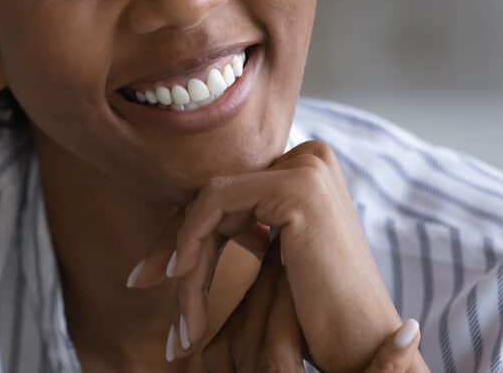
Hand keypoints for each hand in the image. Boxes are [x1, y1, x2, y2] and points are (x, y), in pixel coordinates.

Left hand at [129, 140, 406, 372]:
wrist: (364, 346)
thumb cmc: (318, 311)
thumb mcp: (272, 257)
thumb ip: (240, 224)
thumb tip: (177, 218)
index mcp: (306, 166)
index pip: (225, 190)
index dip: (182, 229)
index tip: (147, 272)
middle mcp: (310, 156)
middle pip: (213, 192)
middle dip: (170, 240)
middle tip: (138, 280)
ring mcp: (307, 166)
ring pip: (209, 201)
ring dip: (182, 258)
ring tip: (178, 312)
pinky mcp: (298, 186)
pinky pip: (215, 204)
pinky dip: (190, 242)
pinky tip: (181, 278)